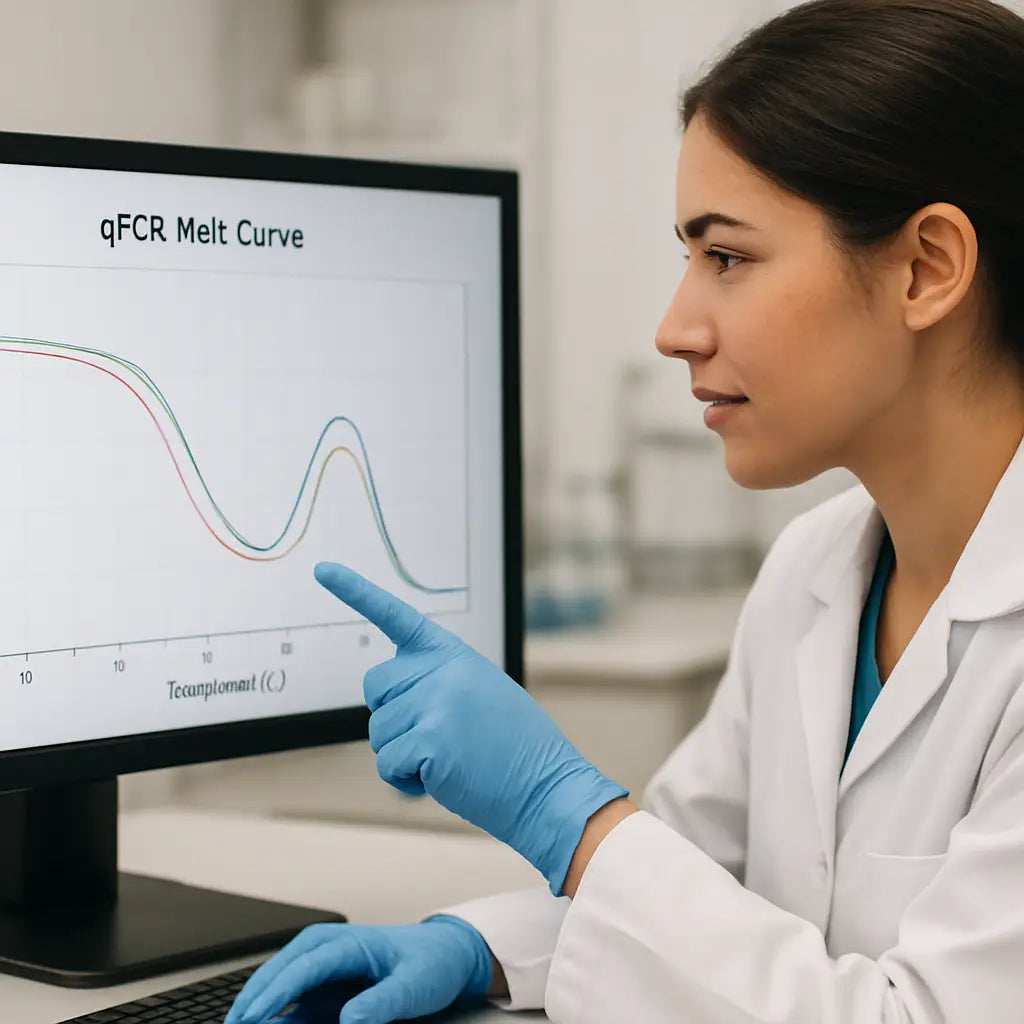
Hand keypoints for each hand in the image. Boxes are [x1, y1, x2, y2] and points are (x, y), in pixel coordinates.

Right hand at [223, 918, 491, 1023]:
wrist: (444, 956)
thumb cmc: (430, 962)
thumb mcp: (415, 984)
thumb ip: (383, 1001)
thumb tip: (349, 1020)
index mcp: (347, 942)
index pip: (304, 966)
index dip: (276, 993)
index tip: (254, 1016)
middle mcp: (326, 952)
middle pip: (278, 973)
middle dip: (251, 1000)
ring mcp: (320, 972)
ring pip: (277, 989)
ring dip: (255, 1010)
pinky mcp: (321, 993)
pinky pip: (290, 1007)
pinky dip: (273, 1018)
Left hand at [314, 562, 627, 894]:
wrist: (547, 787)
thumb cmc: (515, 748)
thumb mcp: (481, 692)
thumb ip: (437, 681)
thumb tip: (391, 697)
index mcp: (453, 654)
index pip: (397, 616)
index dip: (356, 592)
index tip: (323, 570)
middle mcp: (441, 670)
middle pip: (375, 687)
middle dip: (392, 715)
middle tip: (434, 735)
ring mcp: (434, 702)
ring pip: (378, 732)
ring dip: (402, 754)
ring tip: (449, 758)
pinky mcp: (428, 739)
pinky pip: (387, 765)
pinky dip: (406, 782)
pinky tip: (442, 779)